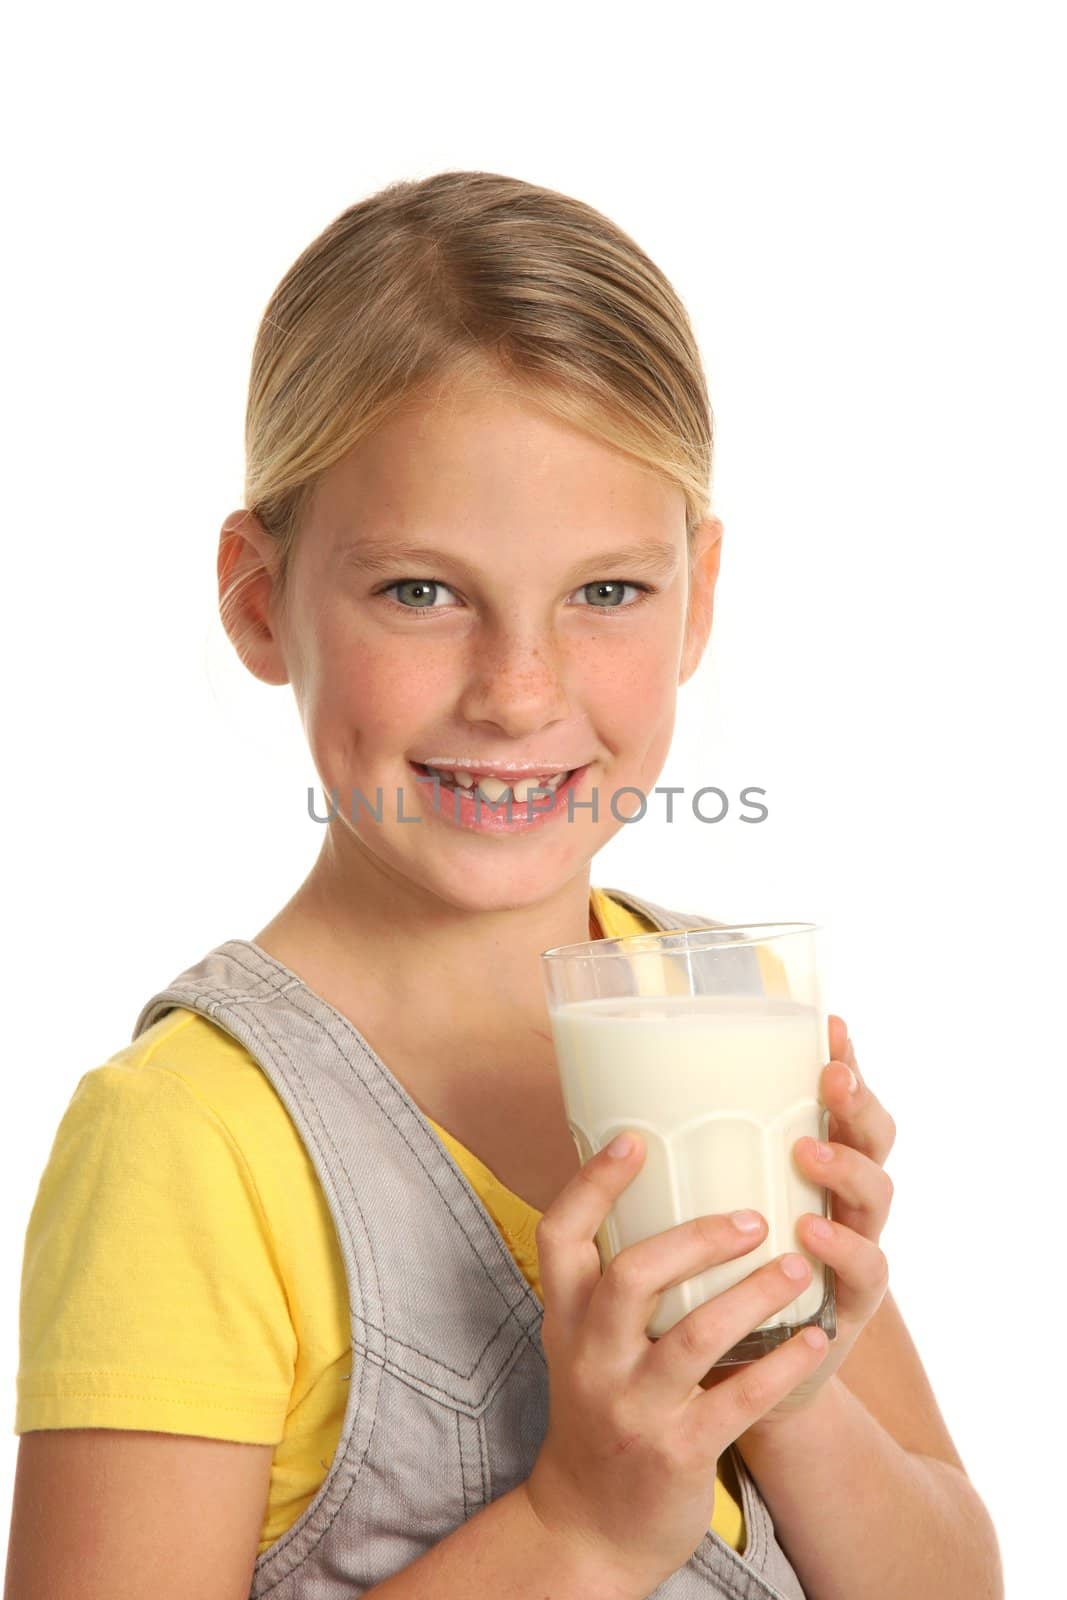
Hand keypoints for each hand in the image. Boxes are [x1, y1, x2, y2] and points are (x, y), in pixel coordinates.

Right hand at [525, 1136, 832, 1597]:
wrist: (589, 1523)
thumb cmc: (600, 1407)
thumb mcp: (582, 1341)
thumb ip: (610, 1279)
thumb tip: (657, 1182)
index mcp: (566, 1318)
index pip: (559, 1235)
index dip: (592, 1183)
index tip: (634, 1137)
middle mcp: (591, 1357)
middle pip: (631, 1275)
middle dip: (698, 1238)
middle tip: (754, 1217)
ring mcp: (634, 1406)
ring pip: (695, 1336)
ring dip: (754, 1294)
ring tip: (798, 1266)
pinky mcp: (677, 1452)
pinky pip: (737, 1401)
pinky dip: (781, 1366)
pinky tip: (814, 1339)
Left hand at [697, 1014, 895, 1424]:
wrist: (725, 1395)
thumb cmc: (701, 1290)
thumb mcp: (694, 1221)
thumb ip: (678, 1173)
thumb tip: (610, 1109)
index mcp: (810, 1172)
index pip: (838, 1105)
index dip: (845, 1063)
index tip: (831, 1023)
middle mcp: (842, 1207)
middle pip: (874, 1142)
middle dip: (856, 1103)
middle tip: (829, 1075)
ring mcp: (851, 1258)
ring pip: (875, 1202)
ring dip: (844, 1170)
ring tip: (806, 1150)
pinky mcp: (848, 1314)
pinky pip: (862, 1278)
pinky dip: (840, 1254)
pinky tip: (809, 1236)